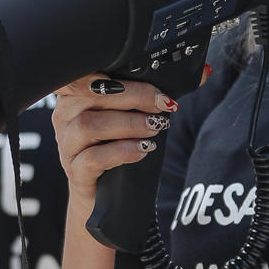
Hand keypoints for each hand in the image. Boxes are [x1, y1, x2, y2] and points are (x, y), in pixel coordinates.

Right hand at [51, 74, 175, 211]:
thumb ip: (158, 92)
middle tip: (163, 106)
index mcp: (76, 94)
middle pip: (90, 93)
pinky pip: (93, 158)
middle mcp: (65, 116)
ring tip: (155, 128)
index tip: (154, 86)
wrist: (104, 195)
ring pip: (90, 125)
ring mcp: (67, 145)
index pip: (87, 72)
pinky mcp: (74, 171)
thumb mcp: (135, 114)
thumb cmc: (118, 147)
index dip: (120, 75)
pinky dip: (122, 151)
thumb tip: (203, 73)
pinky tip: (142, 150)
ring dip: (129, 124)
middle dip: (133, 96)